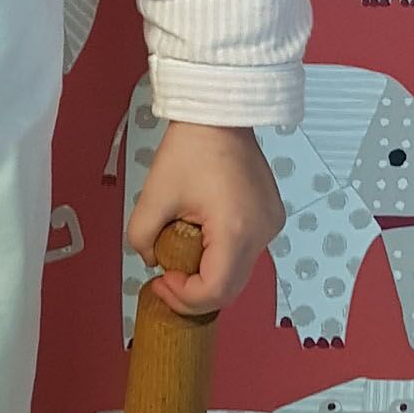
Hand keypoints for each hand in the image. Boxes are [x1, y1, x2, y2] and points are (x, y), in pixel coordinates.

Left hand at [126, 121, 284, 317]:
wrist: (218, 114)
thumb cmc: (189, 149)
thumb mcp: (153, 196)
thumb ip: (141, 238)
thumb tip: (153, 260)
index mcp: (235, 231)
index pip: (215, 291)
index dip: (184, 298)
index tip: (160, 281)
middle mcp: (262, 234)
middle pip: (230, 288)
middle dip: (195, 291)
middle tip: (167, 277)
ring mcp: (271, 225)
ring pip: (239, 271)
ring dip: (209, 273)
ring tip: (182, 252)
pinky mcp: (272, 216)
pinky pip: (247, 251)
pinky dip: (224, 256)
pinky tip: (203, 237)